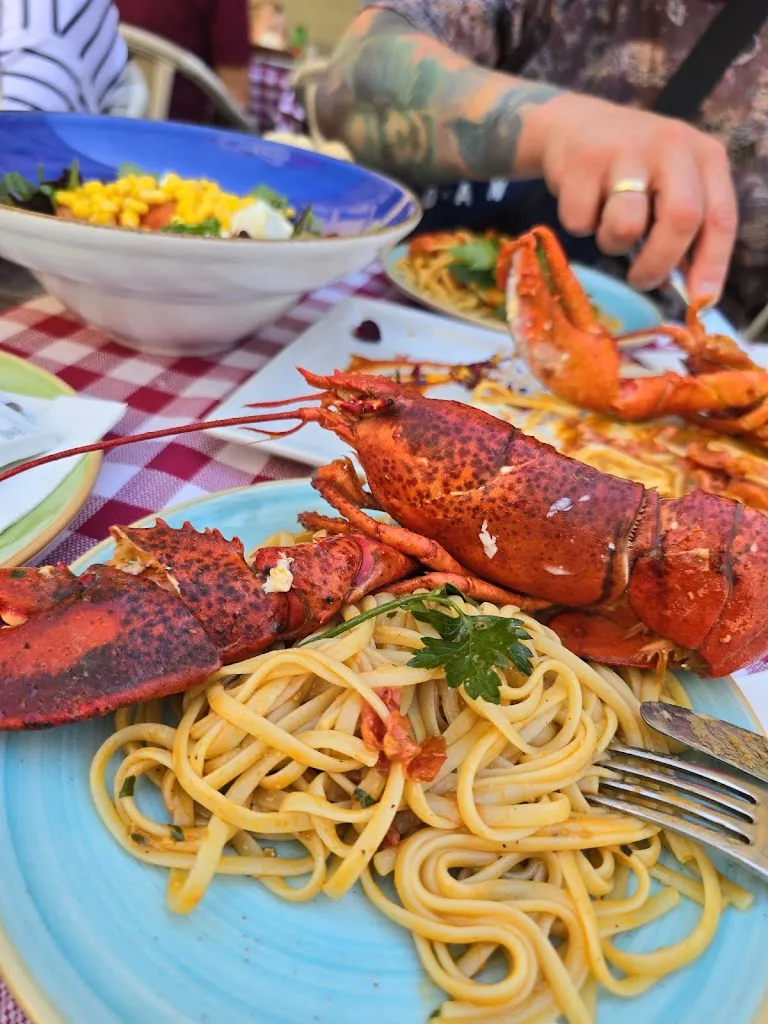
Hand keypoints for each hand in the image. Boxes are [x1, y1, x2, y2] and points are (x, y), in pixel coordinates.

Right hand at [522, 93, 737, 301]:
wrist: (574, 125)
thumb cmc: (631, 168)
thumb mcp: (670, 185)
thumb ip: (686, 229)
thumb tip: (693, 292)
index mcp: (704, 156)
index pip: (720, 217)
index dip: (713, 264)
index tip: (700, 300)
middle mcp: (671, 145)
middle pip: (681, 219)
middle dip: (659, 263)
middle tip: (642, 280)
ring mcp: (625, 150)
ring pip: (625, 226)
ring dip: (611, 243)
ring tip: (606, 225)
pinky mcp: (582, 160)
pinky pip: (580, 222)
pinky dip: (580, 225)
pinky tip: (584, 202)